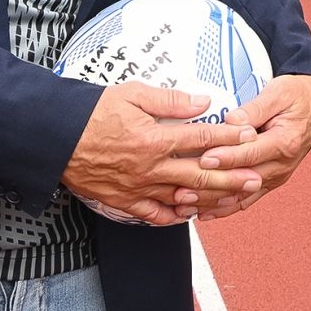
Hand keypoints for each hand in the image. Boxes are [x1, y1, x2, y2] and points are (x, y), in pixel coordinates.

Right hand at [61, 83, 259, 225]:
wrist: (54, 138)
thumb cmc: (92, 112)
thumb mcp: (132, 94)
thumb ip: (171, 100)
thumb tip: (203, 101)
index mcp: (154, 139)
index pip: (201, 138)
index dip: (229, 136)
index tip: (249, 135)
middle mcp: (149, 168)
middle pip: (199, 175)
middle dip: (232, 177)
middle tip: (257, 178)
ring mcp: (137, 188)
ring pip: (182, 198)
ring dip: (210, 199)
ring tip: (234, 198)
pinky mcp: (123, 201)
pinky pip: (154, 214)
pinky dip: (174, 216)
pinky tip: (190, 214)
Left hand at [193, 74, 310, 219]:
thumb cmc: (297, 96)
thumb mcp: (278, 93)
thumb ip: (254, 108)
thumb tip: (231, 121)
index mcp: (286, 142)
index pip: (252, 153)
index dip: (227, 157)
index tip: (205, 159)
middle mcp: (282, 164)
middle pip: (243, 180)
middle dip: (211, 185)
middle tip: (183, 188)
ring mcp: (276, 176)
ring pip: (241, 195)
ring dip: (212, 202)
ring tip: (185, 206)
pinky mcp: (269, 181)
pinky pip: (245, 200)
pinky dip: (224, 208)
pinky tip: (203, 213)